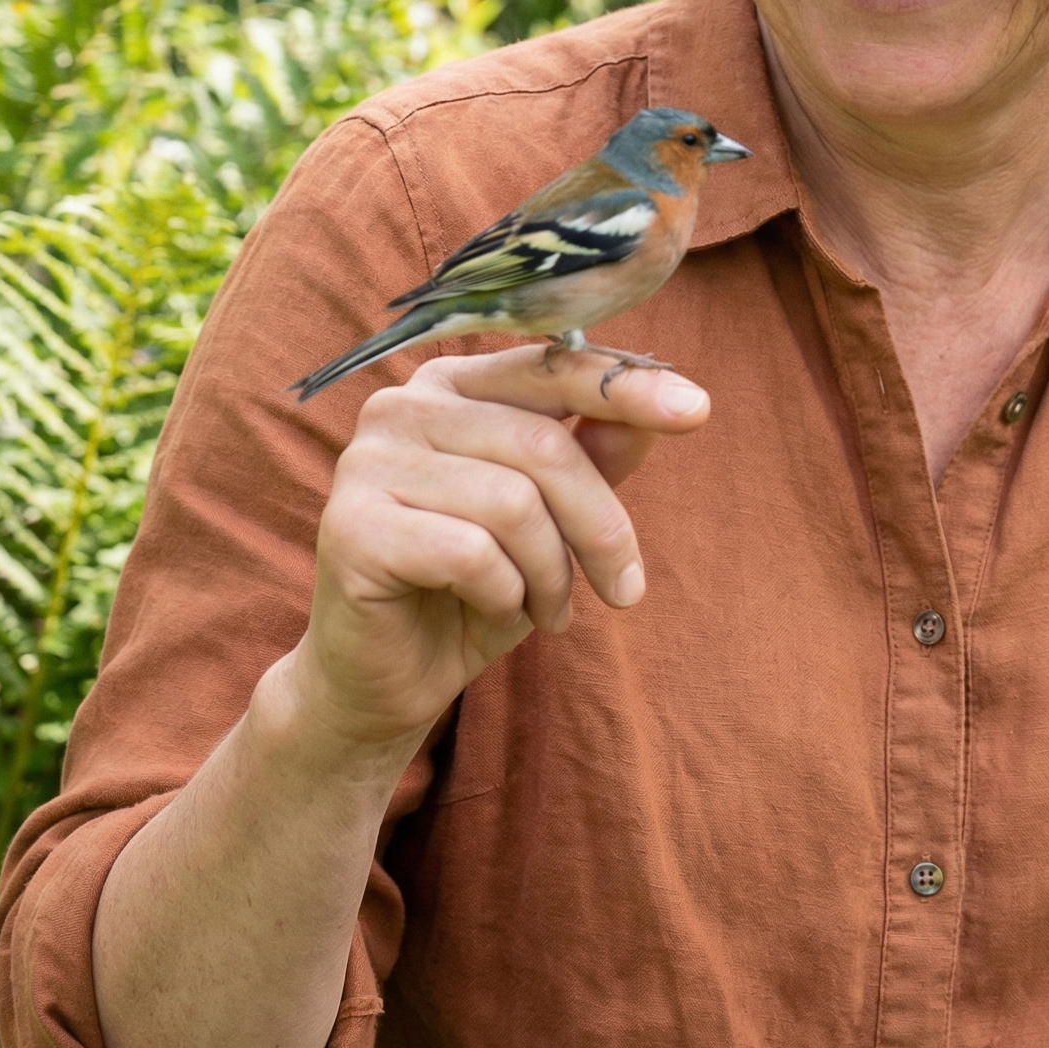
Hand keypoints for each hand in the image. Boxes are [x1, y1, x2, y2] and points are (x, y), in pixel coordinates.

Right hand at [272, 346, 709, 759]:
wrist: (383, 679)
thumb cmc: (476, 587)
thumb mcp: (555, 520)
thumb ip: (597, 454)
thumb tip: (661, 406)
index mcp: (452, 385)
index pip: (551, 368)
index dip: (626, 388)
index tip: (698, 411)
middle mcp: (402, 405)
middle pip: (544, 445)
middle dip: (601, 526)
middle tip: (625, 590)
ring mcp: (366, 460)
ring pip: (513, 502)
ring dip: (553, 574)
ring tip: (551, 612)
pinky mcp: (349, 526)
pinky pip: (470, 552)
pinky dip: (505, 594)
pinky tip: (492, 612)